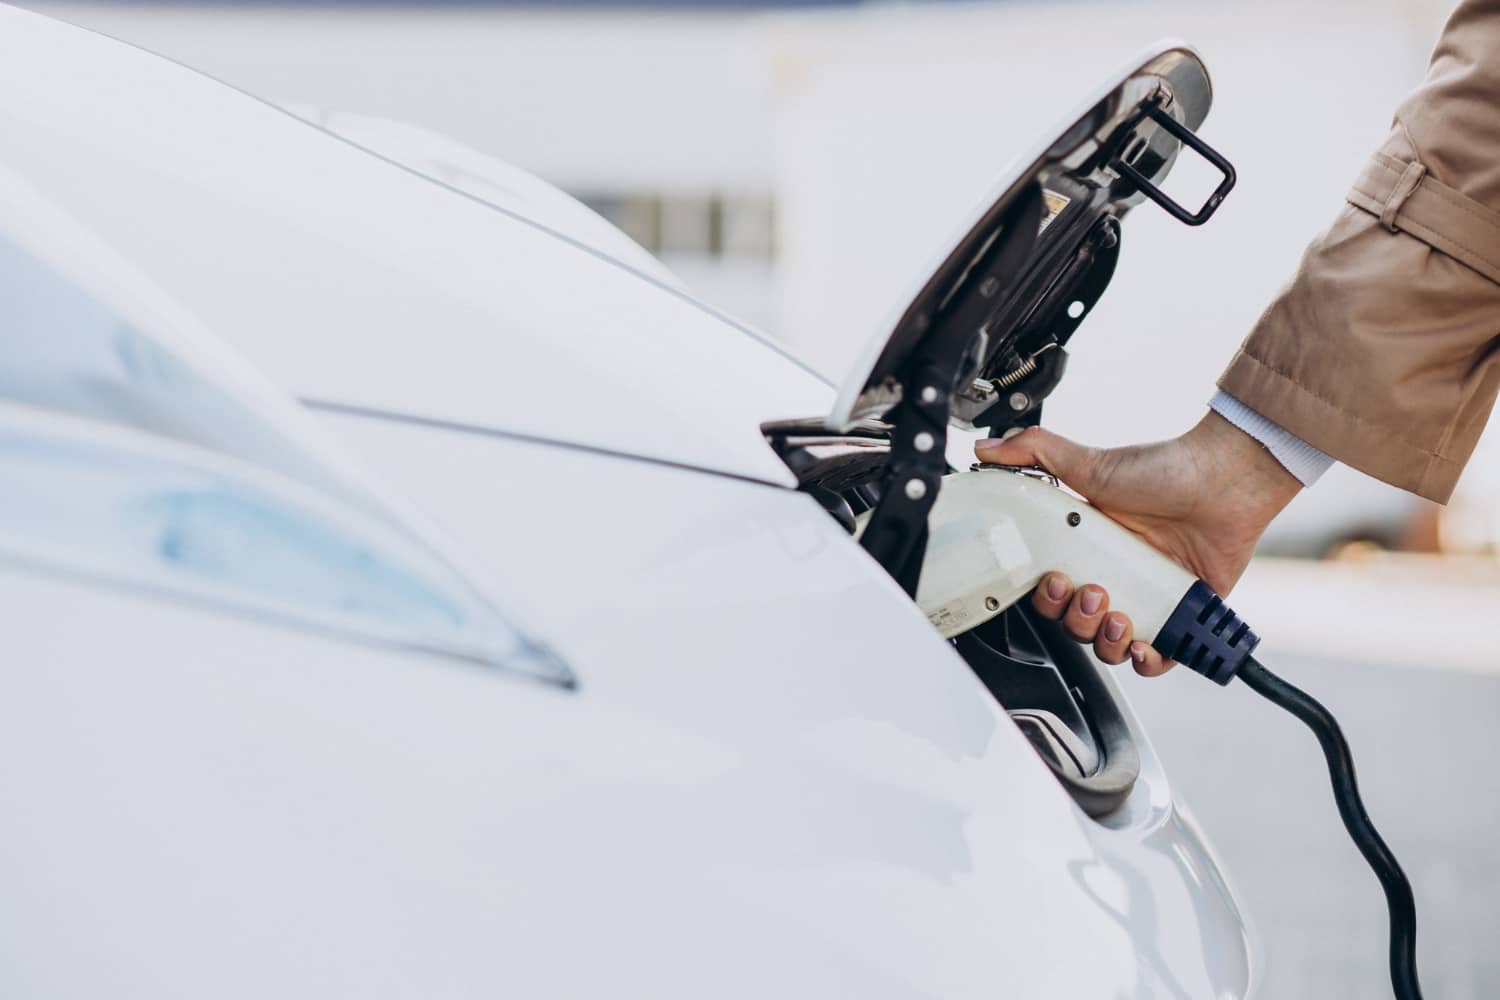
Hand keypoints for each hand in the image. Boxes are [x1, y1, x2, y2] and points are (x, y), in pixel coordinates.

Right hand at [974, 411, 1300, 675]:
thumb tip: (986, 450)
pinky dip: (1147, 662)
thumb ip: (1035, 452)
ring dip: (1106, 641)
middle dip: (1076, 618)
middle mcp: (1115, 578)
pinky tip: (1143, 646)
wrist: (1226, 480)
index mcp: (1086, 550)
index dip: (1045, 597)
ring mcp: (1148, 599)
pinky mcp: (1182, 617)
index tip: (1051, 580)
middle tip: (1091, 592)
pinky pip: (1158, 659)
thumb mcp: (1090, 463)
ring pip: (1110, 646)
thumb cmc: (1166, 470)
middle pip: (1076, 625)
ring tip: (1118, 616)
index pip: (1050, 592)